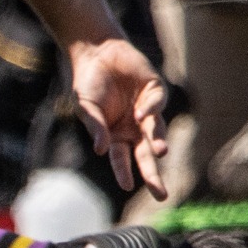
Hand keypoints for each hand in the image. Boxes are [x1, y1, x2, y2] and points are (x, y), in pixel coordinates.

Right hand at [68, 38, 172, 197]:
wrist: (98, 52)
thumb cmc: (88, 83)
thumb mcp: (86, 107)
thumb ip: (95, 127)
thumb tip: (101, 151)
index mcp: (116, 136)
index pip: (121, 160)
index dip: (124, 173)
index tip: (128, 187)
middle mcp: (133, 128)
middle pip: (145, 156)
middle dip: (152, 176)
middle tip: (161, 195)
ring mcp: (146, 111)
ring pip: (156, 133)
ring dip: (158, 143)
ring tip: (160, 152)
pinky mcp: (155, 92)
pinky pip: (156, 105)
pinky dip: (149, 110)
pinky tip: (139, 111)